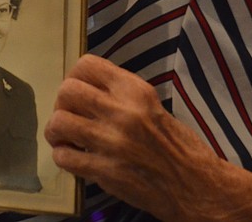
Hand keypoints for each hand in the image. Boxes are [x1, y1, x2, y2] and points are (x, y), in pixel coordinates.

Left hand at [44, 54, 226, 219]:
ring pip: (59, 122)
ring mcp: (111, 142)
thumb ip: (119, 93)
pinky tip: (73, 157)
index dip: (74, 77)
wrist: (195, 185)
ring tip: (65, 137)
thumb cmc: (177, 144)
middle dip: (61, 103)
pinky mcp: (105, 171)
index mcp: (134, 90)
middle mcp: (121, 111)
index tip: (78, 91)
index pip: (86, 65)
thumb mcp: (151, 104)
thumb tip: (85, 88)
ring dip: (56, 131)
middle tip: (69, 115)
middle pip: (67, 91)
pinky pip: (64, 157)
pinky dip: (63, 156)